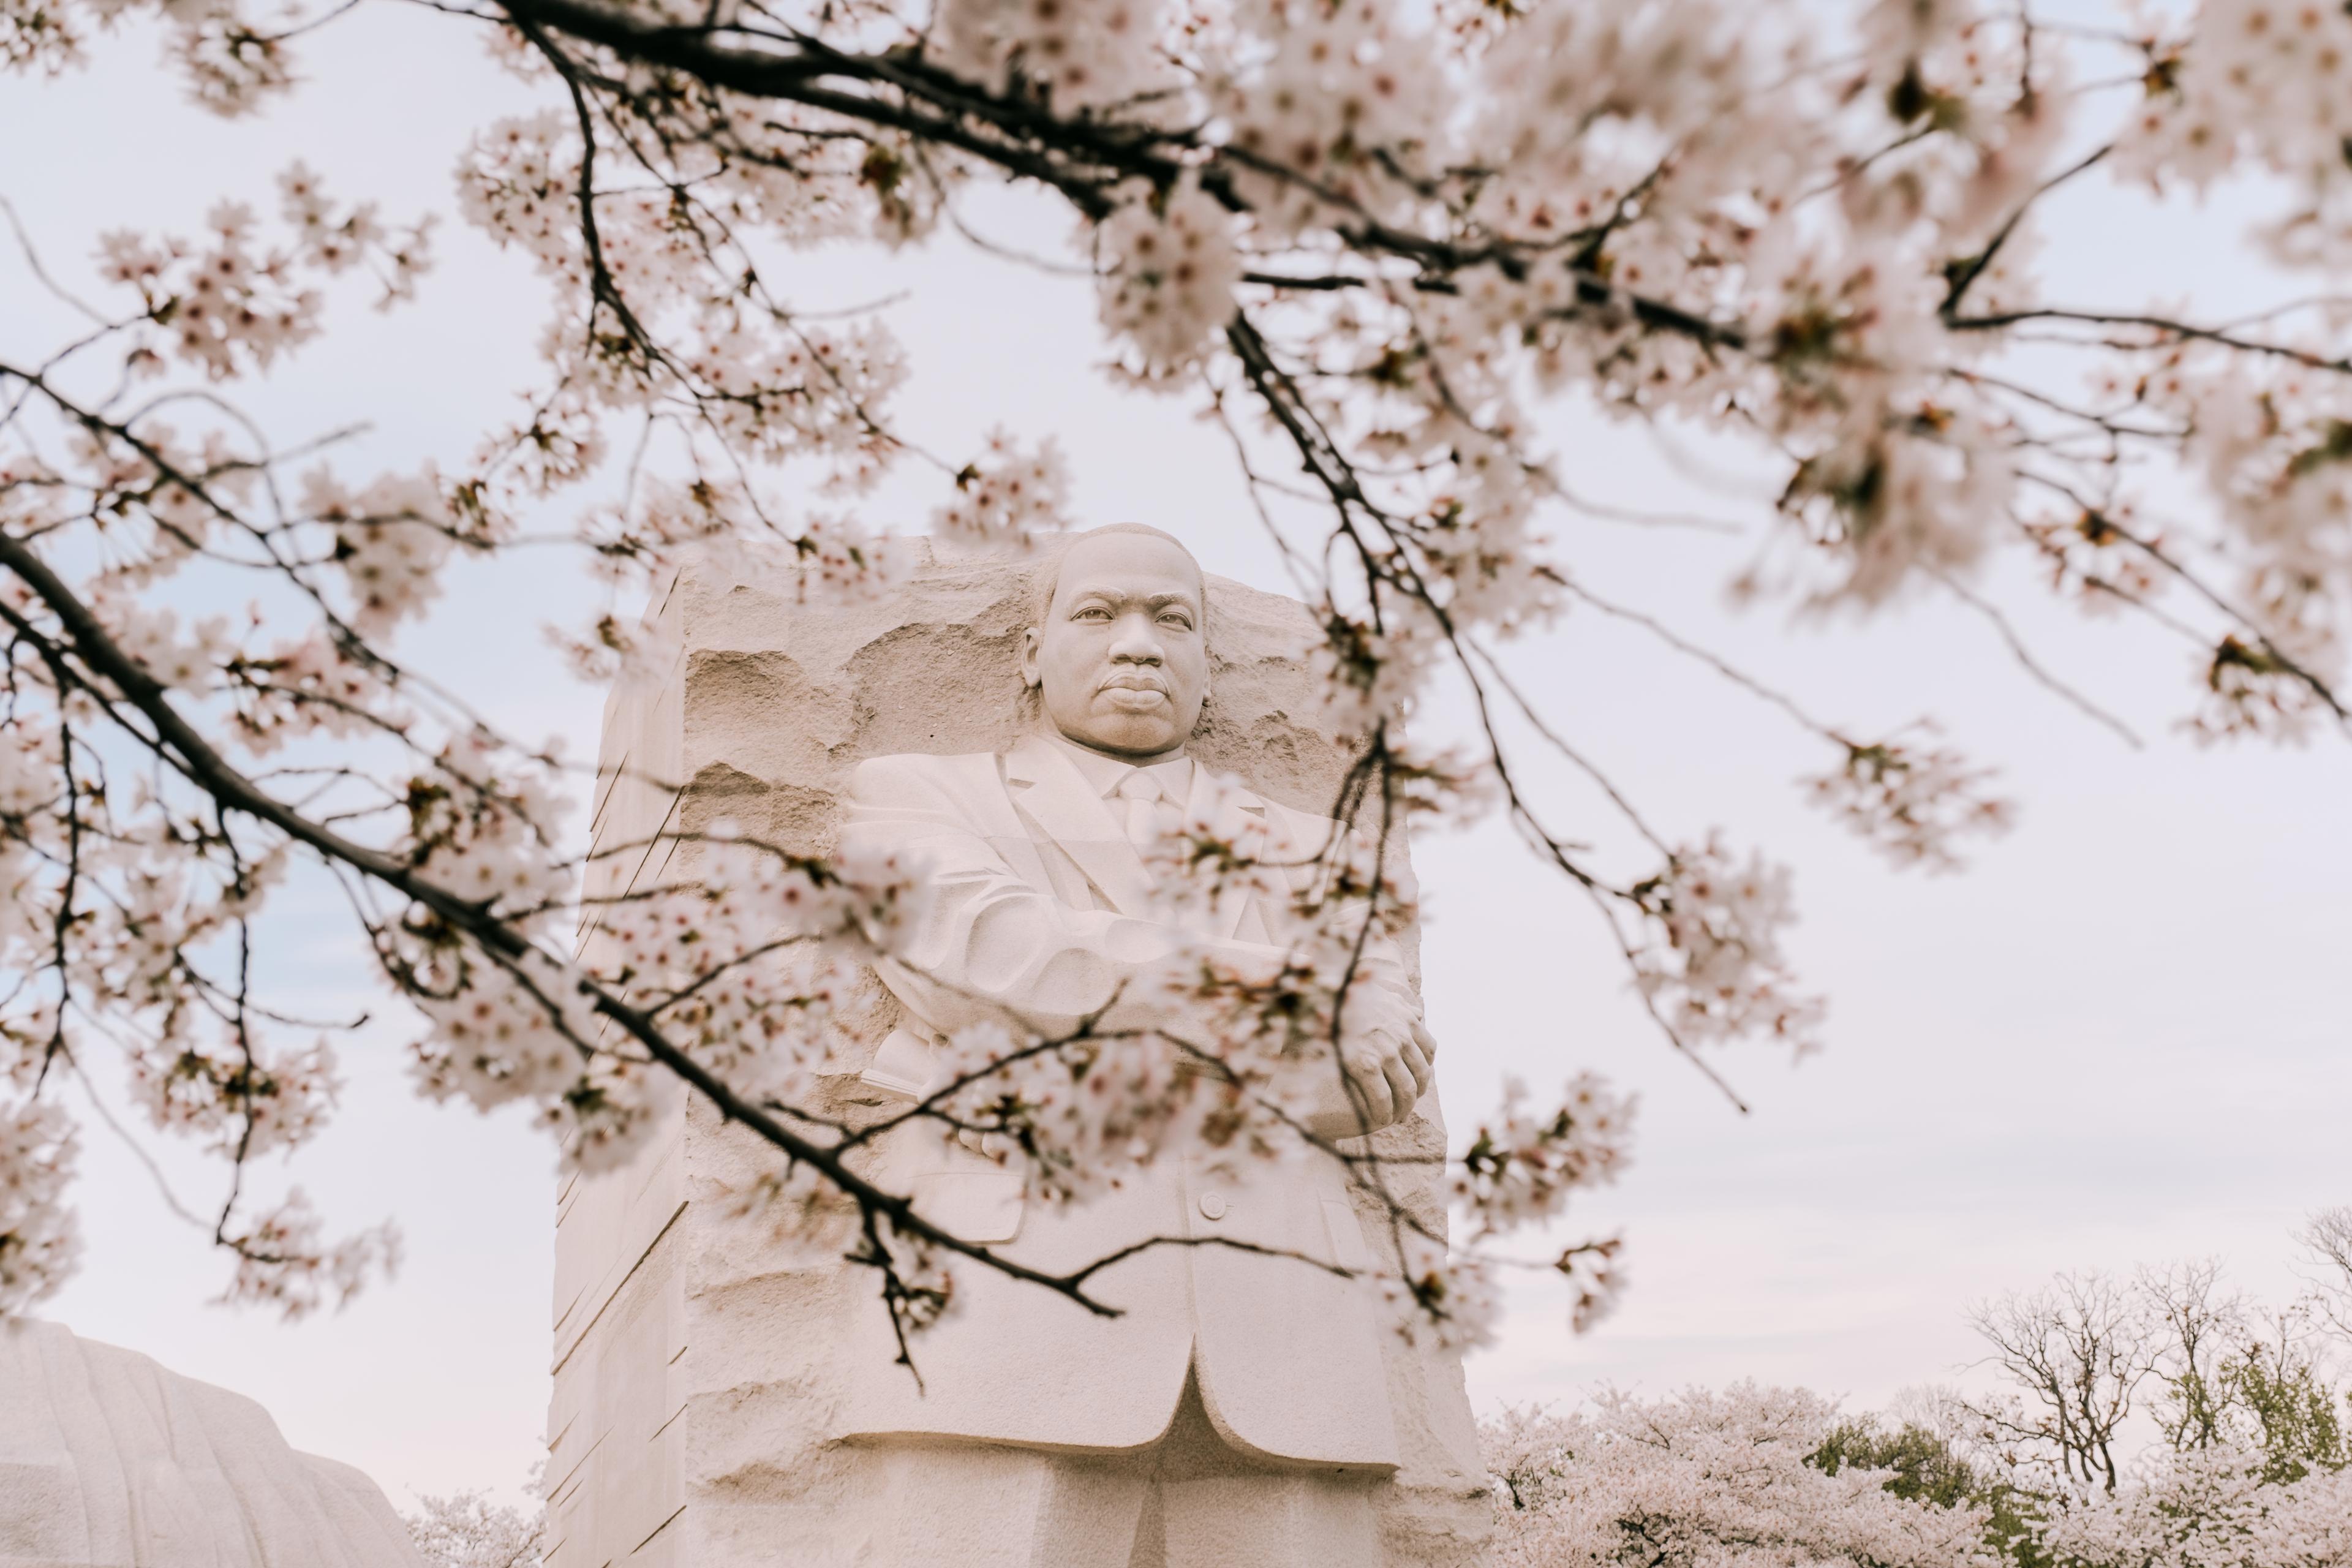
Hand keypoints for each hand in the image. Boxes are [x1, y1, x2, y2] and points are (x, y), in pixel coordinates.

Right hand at [1313, 984, 1436, 1137]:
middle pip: (1421, 1074)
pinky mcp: (1365, 1065)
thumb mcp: (1383, 993)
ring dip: (1404, 1108)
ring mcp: (1385, 1052)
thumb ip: (1401, 1004)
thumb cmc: (1349, 991)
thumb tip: (1417, 1012)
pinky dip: (1384, 1112)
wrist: (1327, 990)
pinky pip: (1382, 1097)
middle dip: (1417, 1093)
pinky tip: (1380, 1120)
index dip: (1426, 1068)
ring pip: (1405, 1090)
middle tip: (1408, 1105)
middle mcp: (1402, 1037)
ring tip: (1397, 1117)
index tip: (1418, 1079)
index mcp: (1408, 1020)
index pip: (1430, 1050)